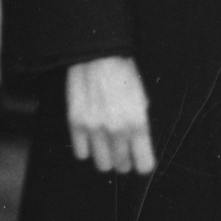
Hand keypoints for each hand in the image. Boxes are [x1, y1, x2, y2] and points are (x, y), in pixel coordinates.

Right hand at [63, 55, 152, 177]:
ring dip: (105, 158)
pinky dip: (86, 149)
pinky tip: (90, 138)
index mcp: (138, 123)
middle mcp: (117, 130)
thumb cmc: (122, 73)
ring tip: (105, 146)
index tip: (139, 160)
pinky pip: (81, 153)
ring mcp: (95, 128)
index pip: (144, 165)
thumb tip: (136, 143)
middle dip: (124, 161)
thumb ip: (140, 124)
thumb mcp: (141, 98)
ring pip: (102, 164)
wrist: (96, 54)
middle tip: (121, 150)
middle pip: (122, 166)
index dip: (142, 163)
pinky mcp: (76, 123)